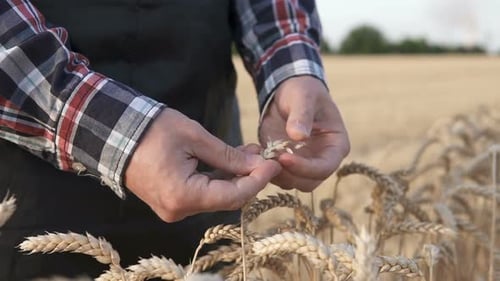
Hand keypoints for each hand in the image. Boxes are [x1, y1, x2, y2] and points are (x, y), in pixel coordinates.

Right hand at [125, 108, 280, 221]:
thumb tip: (257, 165)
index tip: (274, 163)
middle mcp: (179, 210)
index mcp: (183, 196)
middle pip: (226, 199)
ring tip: (250, 152)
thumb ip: (228, 156)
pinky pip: (202, 194)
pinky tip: (231, 160)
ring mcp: (173, 208)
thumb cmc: (152, 130)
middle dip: (248, 178)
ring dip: (234, 177)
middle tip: (263, 154)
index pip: (233, 195)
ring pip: (216, 197)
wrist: (115, 133)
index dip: (257, 180)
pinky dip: (218, 179)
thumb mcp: (195, 137)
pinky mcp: (171, 201)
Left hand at [259, 76, 349, 191]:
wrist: (288, 91)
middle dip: (289, 174)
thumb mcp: (303, 97)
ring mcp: (305, 164)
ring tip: (262, 155)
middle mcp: (323, 160)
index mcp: (336, 145)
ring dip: (276, 175)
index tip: (284, 157)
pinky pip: (278, 176)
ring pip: (293, 183)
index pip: (325, 167)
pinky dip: (267, 170)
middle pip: (309, 182)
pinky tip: (257, 155)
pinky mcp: (287, 164)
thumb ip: (302, 115)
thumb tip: (299, 136)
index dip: (305, 167)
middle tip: (270, 160)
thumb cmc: (302, 91)